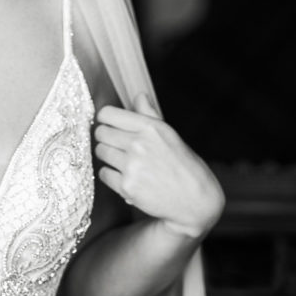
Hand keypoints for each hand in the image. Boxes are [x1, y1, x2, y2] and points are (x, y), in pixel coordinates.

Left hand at [94, 95, 224, 240]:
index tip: (109, 124)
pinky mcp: (127, 187)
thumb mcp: (169, 134)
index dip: (106, 119)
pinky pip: (104, 174)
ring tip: (124, 161)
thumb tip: (139, 96)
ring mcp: (132, 167)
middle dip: (106, 137)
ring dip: (109, 156)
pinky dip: (112, 175)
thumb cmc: (183, 165)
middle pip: (100, 133)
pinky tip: (126, 176)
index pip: (108, 114)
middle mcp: (139, 144)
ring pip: (100, 152)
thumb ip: (149, 114)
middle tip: (117, 145)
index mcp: (150, 127)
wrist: (195, 199)